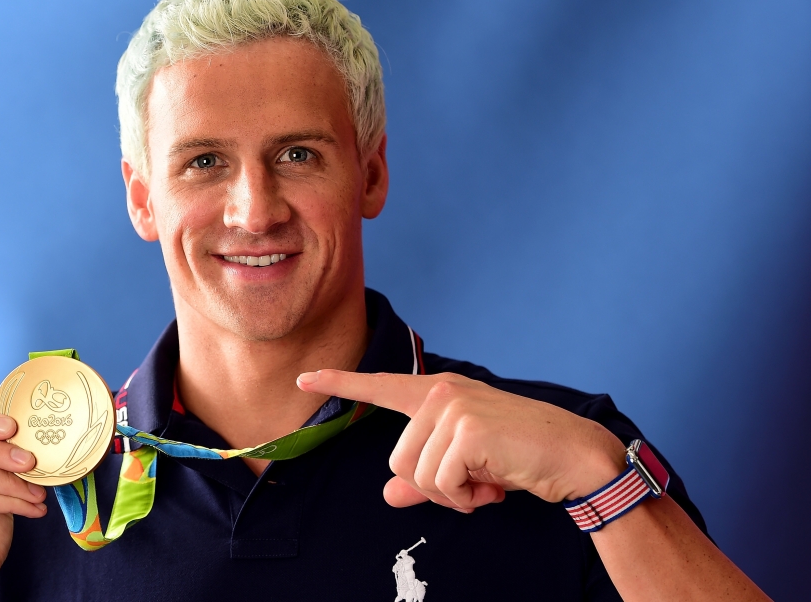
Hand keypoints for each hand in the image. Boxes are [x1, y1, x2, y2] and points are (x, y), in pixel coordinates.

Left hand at [297, 371, 625, 512]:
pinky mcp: (466, 429)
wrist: (573, 455)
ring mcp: (452, 407)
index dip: (339, 384)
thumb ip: (423, 479)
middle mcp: (440, 393)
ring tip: (486, 482)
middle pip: (398, 462)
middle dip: (433, 487)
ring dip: (451, 494)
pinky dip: (465, 497)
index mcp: (438, 393)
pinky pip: (440, 484)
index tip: (304, 378)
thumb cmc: (518, 457)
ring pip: (416, 476)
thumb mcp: (464, 469)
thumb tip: (388, 494)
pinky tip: (493, 484)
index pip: (380, 387)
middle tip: (474, 483)